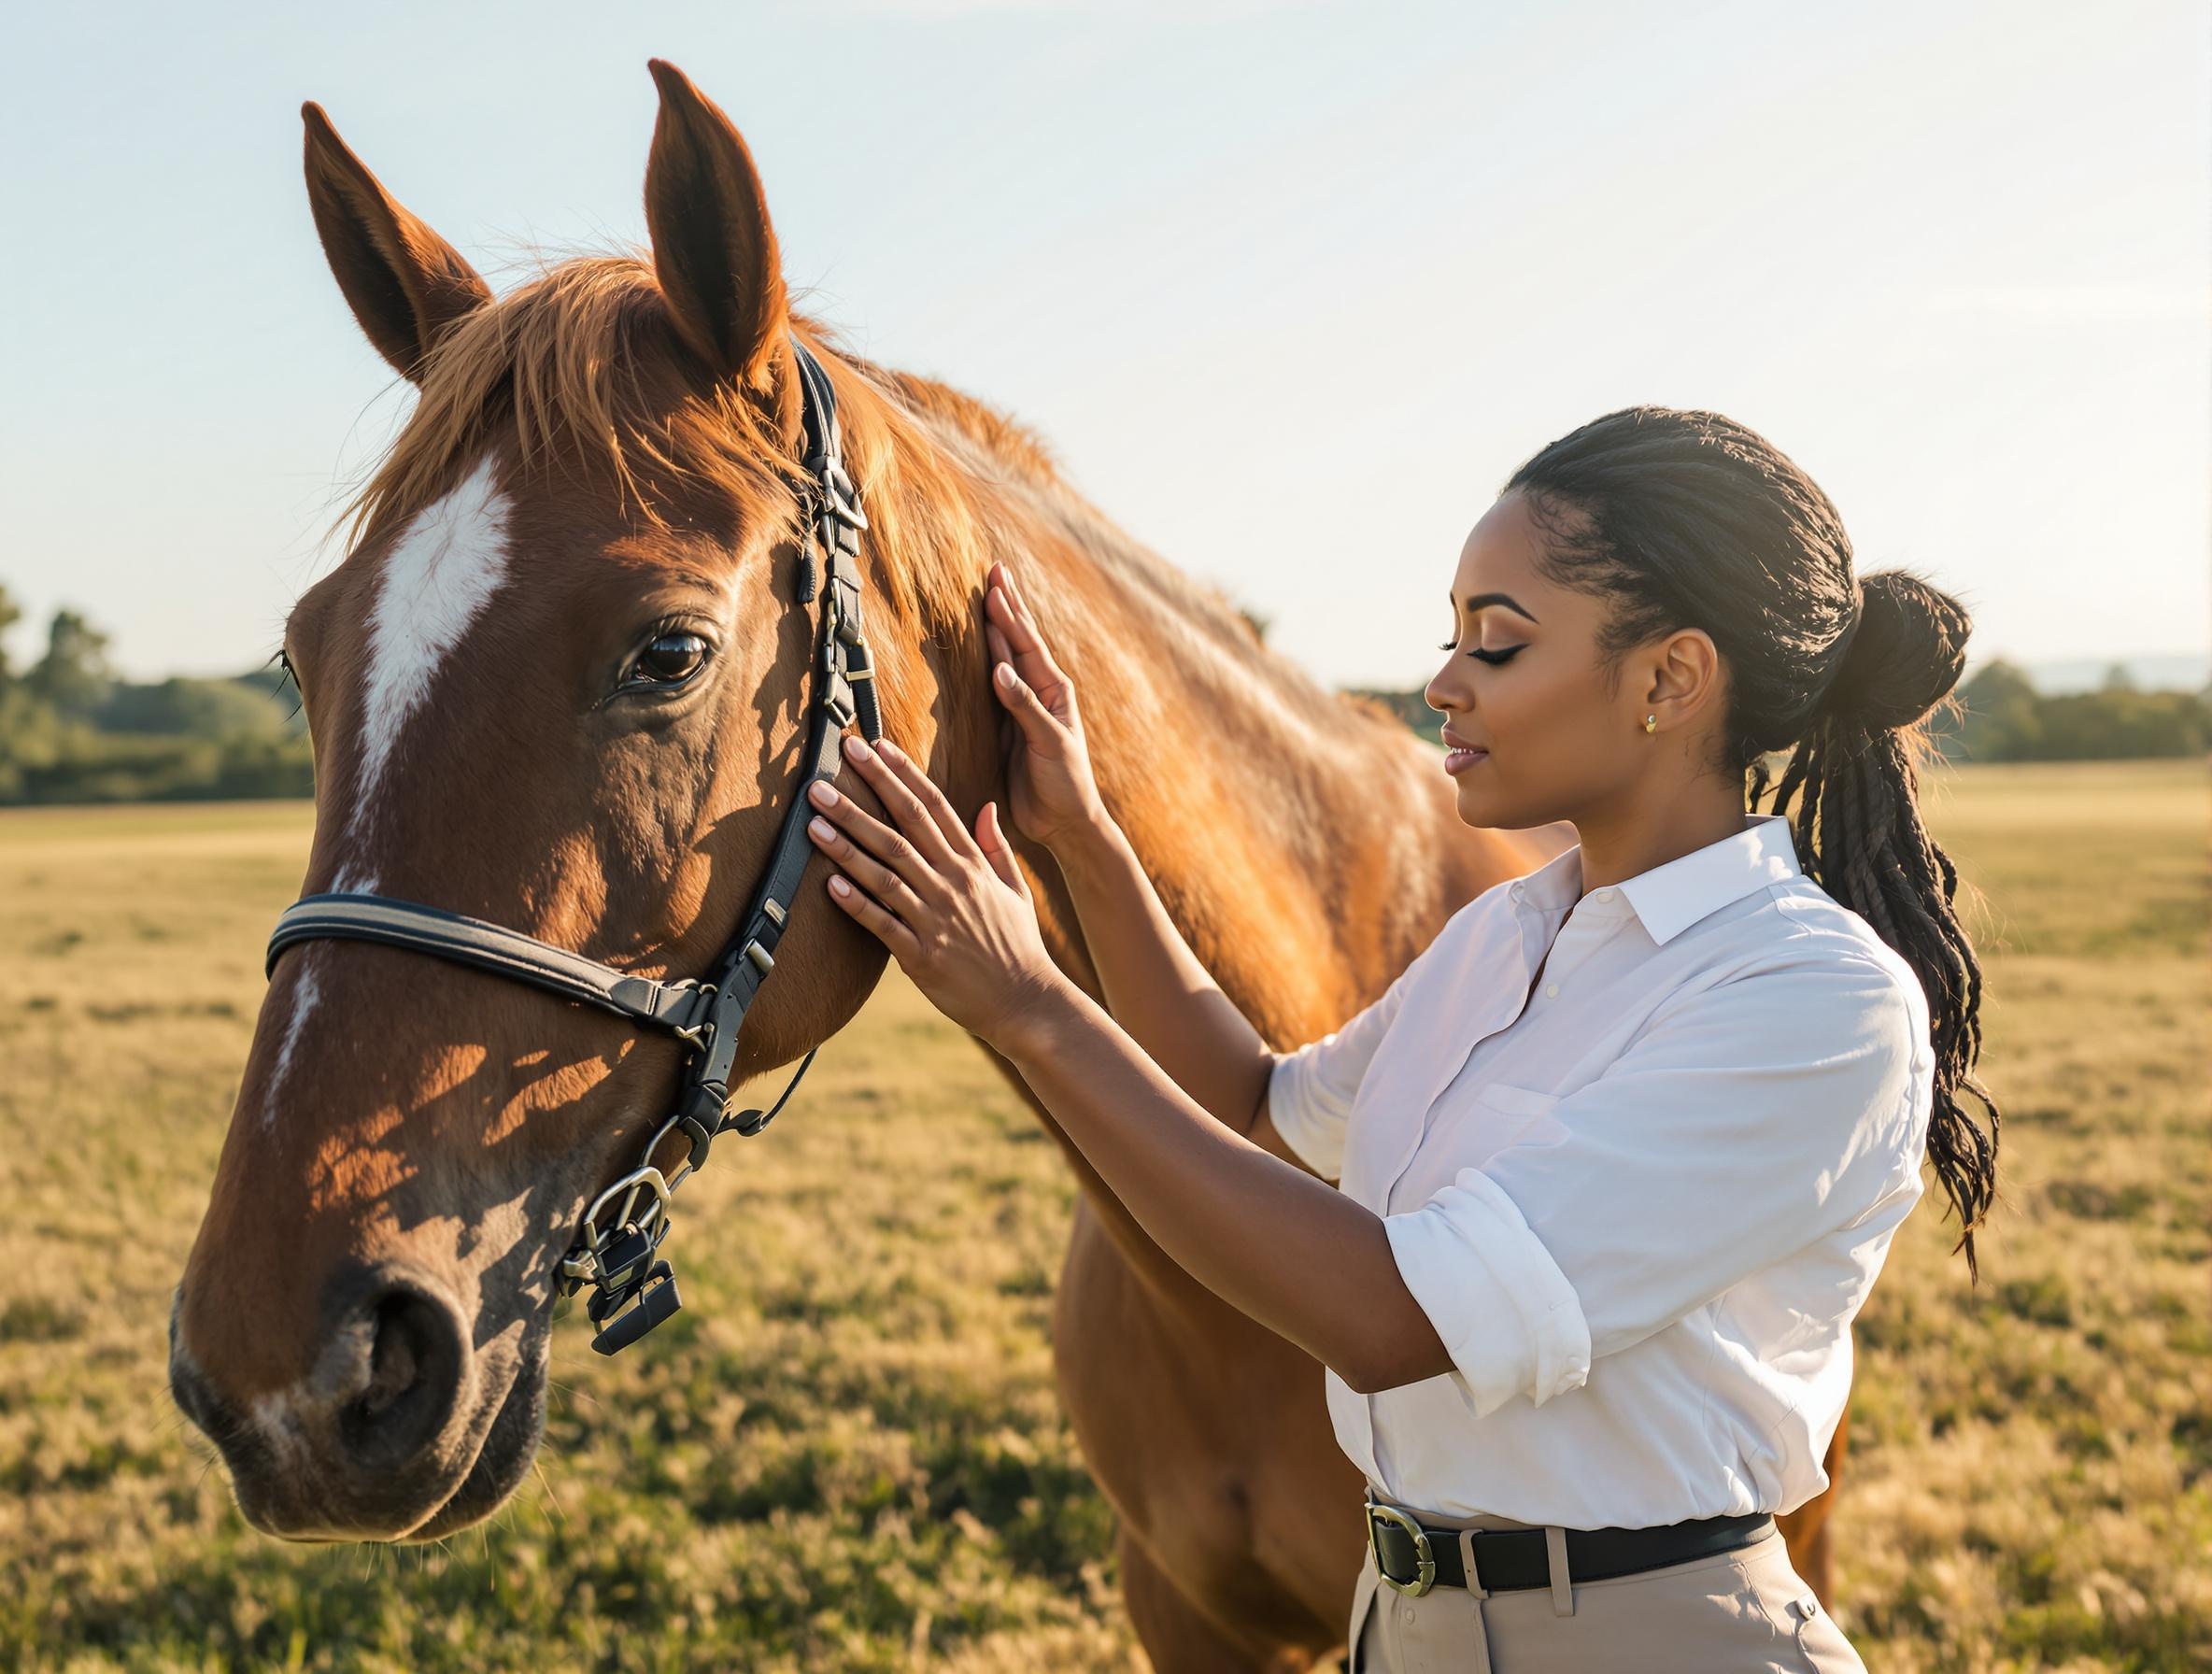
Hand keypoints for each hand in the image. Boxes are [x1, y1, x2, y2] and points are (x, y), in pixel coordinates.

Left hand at [805, 732, 1070, 1048]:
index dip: (902, 774)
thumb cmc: (1018, 945)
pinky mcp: (921, 955)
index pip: (933, 807)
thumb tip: (986, 807)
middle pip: (903, 829)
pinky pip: (883, 924)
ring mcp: (936, 919)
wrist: (1026, 1001)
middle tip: (830, 770)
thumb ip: (997, 847)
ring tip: (814, 819)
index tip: (876, 747)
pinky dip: (856, 903)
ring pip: (886, 872)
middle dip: (866, 795)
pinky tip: (830, 883)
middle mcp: (953, 884)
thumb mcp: (1016, 889)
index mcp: (973, 865)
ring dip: (848, 844)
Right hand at [983, 560, 1106, 848]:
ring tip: (986, 599)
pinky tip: (979, 652)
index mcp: (1053, 691)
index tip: (993, 583)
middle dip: (1006, 606)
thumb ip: (1025, 708)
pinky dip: (985, 663)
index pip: (1026, 644)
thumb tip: (1000, 670)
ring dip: (995, 628)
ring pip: (1006, 658)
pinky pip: (992, 687)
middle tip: (994, 572)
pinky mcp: (1007, 728)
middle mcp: (1039, 693)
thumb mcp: (1049, 743)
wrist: (1065, 821)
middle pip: (1018, 640)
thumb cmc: (1066, 783)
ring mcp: (1023, 708)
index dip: (1009, 613)